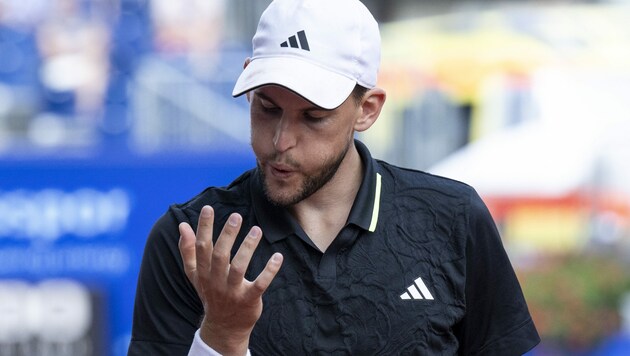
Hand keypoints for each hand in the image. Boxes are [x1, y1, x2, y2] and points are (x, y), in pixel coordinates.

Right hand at [178, 205, 282, 354]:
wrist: (224, 327)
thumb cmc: (210, 293)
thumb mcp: (195, 274)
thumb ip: (188, 250)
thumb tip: (181, 226)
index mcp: (203, 272)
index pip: (202, 247)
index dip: (203, 227)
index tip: (208, 208)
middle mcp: (216, 281)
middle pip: (220, 256)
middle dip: (227, 235)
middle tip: (236, 216)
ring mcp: (232, 291)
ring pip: (239, 268)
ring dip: (248, 248)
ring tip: (257, 230)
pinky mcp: (249, 299)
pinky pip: (260, 284)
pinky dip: (269, 271)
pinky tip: (277, 256)